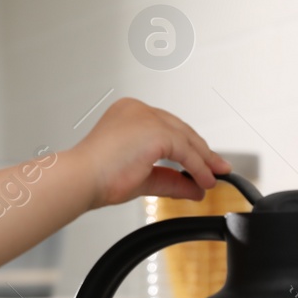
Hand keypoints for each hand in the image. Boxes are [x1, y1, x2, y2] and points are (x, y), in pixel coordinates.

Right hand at [71, 97, 230, 209]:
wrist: (82, 180)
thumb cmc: (97, 178)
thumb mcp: (143, 178)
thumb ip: (170, 179)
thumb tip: (194, 188)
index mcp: (128, 114)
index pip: (166, 128)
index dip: (187, 148)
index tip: (201, 164)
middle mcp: (138, 110)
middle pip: (180, 130)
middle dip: (201, 153)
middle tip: (216, 170)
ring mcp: (147, 117)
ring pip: (186, 138)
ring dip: (203, 160)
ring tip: (213, 177)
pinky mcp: (156, 130)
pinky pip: (185, 150)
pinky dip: (198, 166)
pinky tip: (204, 180)